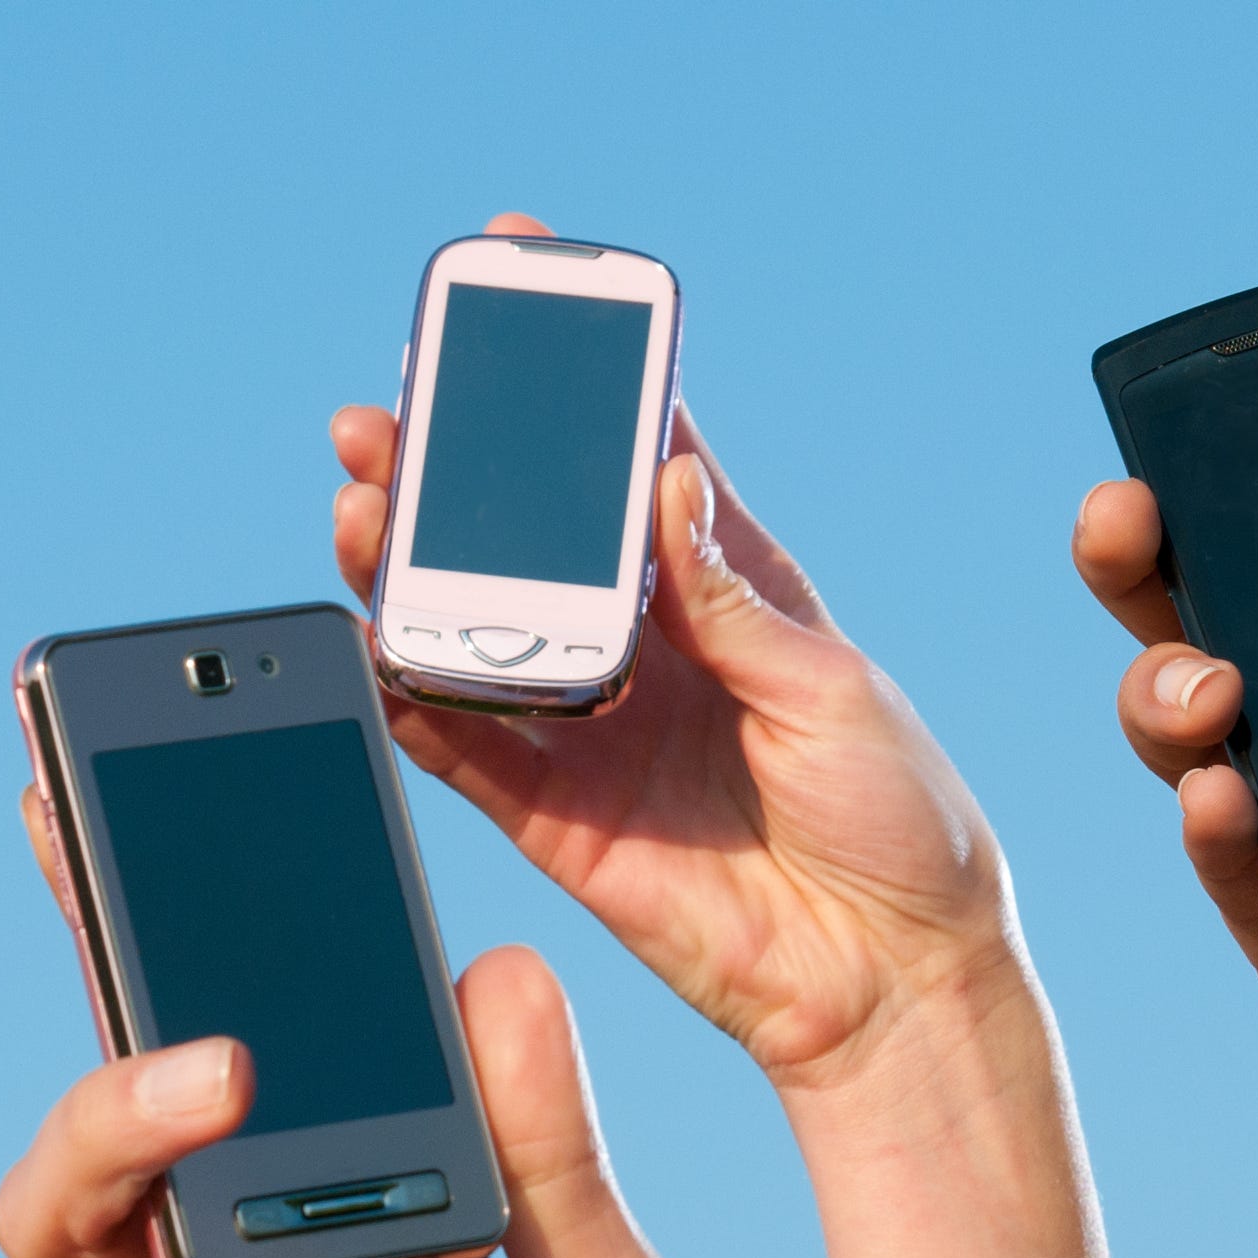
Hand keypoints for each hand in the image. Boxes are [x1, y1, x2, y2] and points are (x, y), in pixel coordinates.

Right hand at [324, 219, 1012, 1089]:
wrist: (888, 982)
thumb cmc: (898, 821)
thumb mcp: (833, 689)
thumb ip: (735, 600)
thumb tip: (665, 480)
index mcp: (729, 587)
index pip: (639, 452)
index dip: (581, 368)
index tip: (519, 275)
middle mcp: (648, 644)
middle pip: (523, 533)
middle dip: (448, 468)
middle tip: (382, 418)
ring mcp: (594, 726)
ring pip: (471, 625)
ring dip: (405, 568)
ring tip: (358, 511)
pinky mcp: (558, 816)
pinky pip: (459, 746)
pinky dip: (407, 695)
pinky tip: (365, 645)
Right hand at [1069, 365, 1257, 1244]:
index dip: (1238, 500)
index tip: (1187, 436)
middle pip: (1212, 636)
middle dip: (1145, 571)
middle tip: (1118, 518)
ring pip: (1192, 743)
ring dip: (1167, 693)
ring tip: (1204, 685)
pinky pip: (1222, 864)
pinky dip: (1212, 819)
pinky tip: (1227, 792)